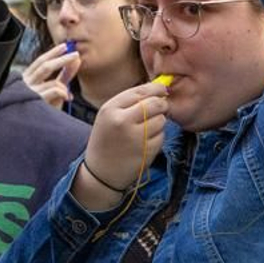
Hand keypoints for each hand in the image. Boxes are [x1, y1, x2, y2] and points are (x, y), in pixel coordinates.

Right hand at [22, 43, 80, 107]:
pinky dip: (63, 91)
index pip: (39, 62)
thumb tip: (76, 59)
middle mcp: (25, 84)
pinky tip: (67, 98)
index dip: (53, 53)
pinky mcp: (35, 101)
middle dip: (61, 58)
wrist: (37, 131)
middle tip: (75, 54)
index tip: (65, 46)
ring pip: (49, 76)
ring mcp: (29, 92)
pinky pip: (54, 89)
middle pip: (44, 65)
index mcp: (27, 80)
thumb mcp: (56, 89)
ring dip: (64, 75)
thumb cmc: (44, 110)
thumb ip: (65, 75)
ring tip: (71, 80)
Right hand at [71, 80, 168, 210]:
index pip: (140, 91)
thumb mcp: (108, 116)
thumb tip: (156, 90)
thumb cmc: (106, 141)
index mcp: (110, 109)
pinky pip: (161, 136)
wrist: (100, 173)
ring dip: (159, 122)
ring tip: (146, 130)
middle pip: (154, 103)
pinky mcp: (146, 151)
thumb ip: (128, 102)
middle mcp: (122, 121)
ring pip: (161, 120)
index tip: (163, 90)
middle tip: (161, 108)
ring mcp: (134, 137)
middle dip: (162, 104)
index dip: (155, 89)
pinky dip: (158, 137)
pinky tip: (145, 143)